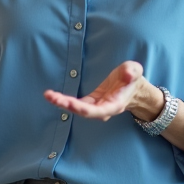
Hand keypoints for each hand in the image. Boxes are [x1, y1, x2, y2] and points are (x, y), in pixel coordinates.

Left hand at [43, 61, 159, 121]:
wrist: (133, 88)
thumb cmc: (133, 79)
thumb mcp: (135, 71)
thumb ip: (132, 72)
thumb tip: (127, 74)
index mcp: (114, 105)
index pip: (96, 110)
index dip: (82, 108)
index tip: (69, 103)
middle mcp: (103, 110)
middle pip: (83, 111)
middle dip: (66, 105)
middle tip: (51, 97)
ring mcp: (95, 107)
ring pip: (77, 108)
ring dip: (62, 103)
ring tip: (48, 95)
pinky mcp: (90, 102)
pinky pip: (76, 103)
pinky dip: (64, 100)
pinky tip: (53, 96)